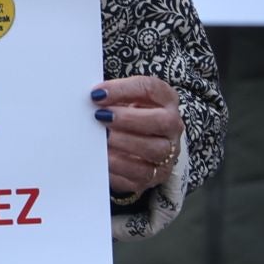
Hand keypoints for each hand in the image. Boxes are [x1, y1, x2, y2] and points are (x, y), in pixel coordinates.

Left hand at [92, 74, 183, 197]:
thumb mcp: (124, 100)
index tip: (97, 94)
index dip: (123, 89)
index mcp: (166, 100)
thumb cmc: (128, 116)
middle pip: (162, 121)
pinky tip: (104, 159)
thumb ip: (111, 97)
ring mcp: (168, 152)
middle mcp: (172, 126)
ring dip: (124, 142)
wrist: (140, 146)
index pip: (151, 88)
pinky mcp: (157, 175)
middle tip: (101, 116)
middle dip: (129, 118)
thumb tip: (91, 99)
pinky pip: (142, 174)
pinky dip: (120, 166)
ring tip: (103, 138)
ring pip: (154, 150)